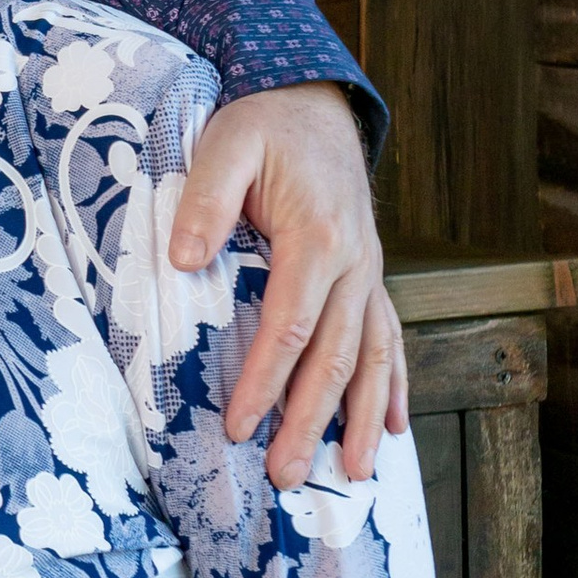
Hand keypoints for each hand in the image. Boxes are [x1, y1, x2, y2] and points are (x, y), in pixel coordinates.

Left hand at [172, 81, 405, 488]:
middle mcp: (355, 263)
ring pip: (371, 356)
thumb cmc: (265, 126)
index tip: (238, 425)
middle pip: (334, 355)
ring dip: (362, 417)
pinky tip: (392, 426)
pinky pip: (388, 337)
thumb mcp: (226, 144)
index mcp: (318, 237)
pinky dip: (393, 384)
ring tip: (357, 474)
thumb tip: (184, 258)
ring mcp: (368, 273)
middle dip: (312, 420)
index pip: (291, 324)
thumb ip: (206, 198)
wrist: (315, 102)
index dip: (265, 379)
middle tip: (288, 475)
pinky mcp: (369, 276)